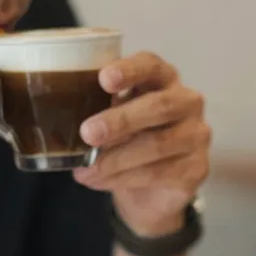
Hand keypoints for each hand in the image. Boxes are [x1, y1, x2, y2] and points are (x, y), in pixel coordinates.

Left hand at [72, 52, 210, 235]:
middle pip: (159, 105)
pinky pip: (161, 172)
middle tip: (88, 133)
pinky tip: (101, 180)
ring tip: (87, 168)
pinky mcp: (198, 168)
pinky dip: (125, 178)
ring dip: (117, 158)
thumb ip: (94, 109)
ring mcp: (197, 135)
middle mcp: (187, 102)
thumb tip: (58, 116)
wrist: (150, 190)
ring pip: (159, 144)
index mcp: (163, 79)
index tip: (103, 79)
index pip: (151, 65)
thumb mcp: (109, 118)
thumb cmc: (126, 140)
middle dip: (121, 120)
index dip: (129, 70)